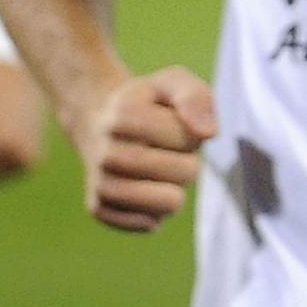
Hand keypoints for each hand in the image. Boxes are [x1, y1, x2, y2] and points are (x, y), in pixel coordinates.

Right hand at [74, 67, 217, 233]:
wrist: (98, 123)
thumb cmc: (148, 104)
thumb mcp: (174, 82)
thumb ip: (196, 97)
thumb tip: (208, 133)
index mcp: (124, 115)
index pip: (190, 139)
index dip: (190, 133)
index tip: (170, 123)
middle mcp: (106, 152)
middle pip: (187, 173)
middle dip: (187, 161)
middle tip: (163, 149)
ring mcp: (100, 183)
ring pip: (170, 204)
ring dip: (174, 188)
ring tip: (156, 169)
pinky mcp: (98, 208)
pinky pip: (150, 224)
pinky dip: (156, 210)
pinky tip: (142, 187)